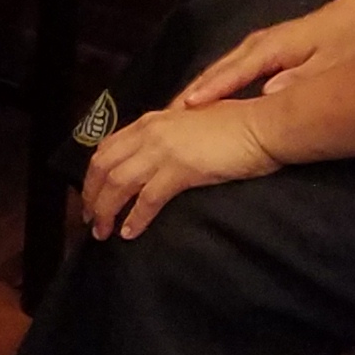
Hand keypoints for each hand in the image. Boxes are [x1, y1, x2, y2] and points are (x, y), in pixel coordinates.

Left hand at [82, 101, 280, 241]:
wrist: (263, 126)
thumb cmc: (236, 126)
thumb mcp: (192, 125)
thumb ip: (169, 136)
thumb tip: (153, 159)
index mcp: (151, 120)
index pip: (107, 148)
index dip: (93, 175)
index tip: (91, 196)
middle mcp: (150, 132)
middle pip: (104, 166)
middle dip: (92, 196)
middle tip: (91, 221)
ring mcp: (163, 150)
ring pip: (118, 184)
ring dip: (106, 211)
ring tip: (103, 233)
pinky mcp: (181, 169)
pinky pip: (147, 199)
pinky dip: (135, 218)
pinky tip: (130, 233)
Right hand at [172, 0, 354, 111]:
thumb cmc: (349, 39)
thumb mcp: (331, 63)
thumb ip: (300, 80)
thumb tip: (269, 97)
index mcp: (270, 48)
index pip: (230, 74)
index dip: (207, 92)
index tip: (184, 109)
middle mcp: (259, 44)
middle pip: (216, 70)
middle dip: (191, 93)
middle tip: (165, 118)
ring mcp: (261, 45)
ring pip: (221, 69)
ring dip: (200, 88)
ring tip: (178, 112)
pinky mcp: (268, 50)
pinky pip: (232, 69)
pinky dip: (215, 83)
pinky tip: (209, 97)